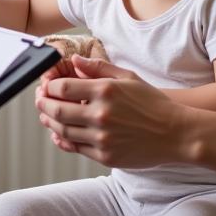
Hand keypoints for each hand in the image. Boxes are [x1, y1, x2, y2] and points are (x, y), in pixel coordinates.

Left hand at [35, 54, 183, 166]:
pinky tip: (60, 134)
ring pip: (63, 131)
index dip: (48, 87)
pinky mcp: (105, 156)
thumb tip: (74, 60)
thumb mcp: (128, 77)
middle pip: (57, 111)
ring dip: (50, 123)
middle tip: (40, 101)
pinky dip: (63, 140)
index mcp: (105, 91)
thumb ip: (98, 67)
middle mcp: (101, 115)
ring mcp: (102, 138)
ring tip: (46, 116)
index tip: (46, 86)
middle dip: (43, 105)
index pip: (62, 88)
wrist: (176, 134)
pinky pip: (76, 148)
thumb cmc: (153, 103)